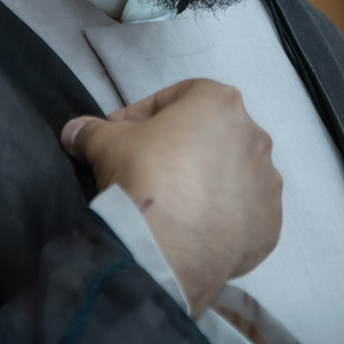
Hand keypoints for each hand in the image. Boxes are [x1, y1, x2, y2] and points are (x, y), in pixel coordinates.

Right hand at [61, 79, 281, 315]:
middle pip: (212, 134)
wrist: (165, 247)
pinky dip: (224, 218)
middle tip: (148, 168)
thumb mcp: (106, 143)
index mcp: (221, 103)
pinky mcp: (269, 224)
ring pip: (233, 174)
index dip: (147, 113)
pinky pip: (245, 214)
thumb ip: (92, 130)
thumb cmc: (143, 177)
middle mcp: (254, 137)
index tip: (123, 132)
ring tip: (174, 204)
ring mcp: (267, 183)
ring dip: (207, 182)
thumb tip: (74, 131)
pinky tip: (196, 230)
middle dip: (181, 147)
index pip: (181, 96)